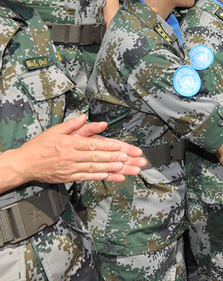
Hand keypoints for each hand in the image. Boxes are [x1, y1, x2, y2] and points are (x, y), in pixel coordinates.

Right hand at [16, 114, 146, 183]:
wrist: (24, 164)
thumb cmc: (39, 146)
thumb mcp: (54, 131)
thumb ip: (71, 125)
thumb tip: (84, 117)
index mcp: (69, 143)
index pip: (91, 144)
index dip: (107, 146)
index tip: (120, 146)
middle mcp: (70, 156)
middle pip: (95, 157)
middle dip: (113, 157)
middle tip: (128, 158)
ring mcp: (70, 168)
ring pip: (93, 168)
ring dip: (109, 168)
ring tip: (123, 168)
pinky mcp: (68, 177)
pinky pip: (85, 177)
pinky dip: (98, 177)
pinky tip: (109, 176)